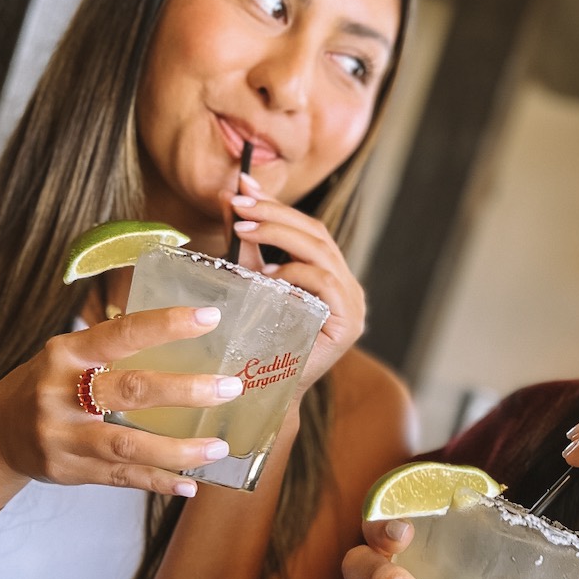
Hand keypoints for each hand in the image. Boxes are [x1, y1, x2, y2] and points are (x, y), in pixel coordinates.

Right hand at [0, 305, 243, 497]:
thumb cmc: (46, 385)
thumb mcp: (68, 356)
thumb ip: (114, 348)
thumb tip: (185, 334)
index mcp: (67, 353)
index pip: (122, 332)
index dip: (167, 324)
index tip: (210, 317)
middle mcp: (62, 393)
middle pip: (132, 390)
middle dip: (185, 390)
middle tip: (230, 387)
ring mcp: (65, 436)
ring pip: (129, 445)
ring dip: (179, 449)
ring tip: (219, 447)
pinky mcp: (70, 470)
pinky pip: (123, 478)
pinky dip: (159, 482)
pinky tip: (190, 482)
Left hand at [231, 179, 363, 387]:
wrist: (262, 393)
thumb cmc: (255, 339)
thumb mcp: (248, 281)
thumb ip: (244, 243)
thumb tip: (226, 195)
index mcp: (329, 274)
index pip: (307, 228)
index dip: (276, 203)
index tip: (243, 185)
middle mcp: (347, 286)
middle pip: (316, 234)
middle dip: (275, 213)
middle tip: (238, 203)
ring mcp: (352, 305)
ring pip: (321, 253)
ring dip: (281, 235)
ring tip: (244, 228)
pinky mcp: (347, 324)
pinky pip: (324, 285)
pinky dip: (296, 273)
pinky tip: (268, 272)